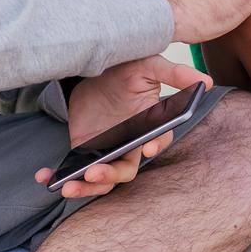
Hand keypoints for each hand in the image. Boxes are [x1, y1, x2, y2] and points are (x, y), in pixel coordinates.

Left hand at [33, 55, 211, 198]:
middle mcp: (130, 145)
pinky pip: (74, 172)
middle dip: (110, 175)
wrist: (94, 69)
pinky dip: (58, 178)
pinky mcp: (84, 152)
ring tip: (65, 186)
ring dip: (84, 187)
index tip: (147, 148)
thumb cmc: (127, 67)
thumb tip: (206, 80)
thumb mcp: (148, 64)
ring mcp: (106, 152)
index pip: (158, 142)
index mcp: (150, 127)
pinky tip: (44, 177)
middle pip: (125, 171)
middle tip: (93, 172)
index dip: (155, 147)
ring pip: (100, 180)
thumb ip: (174, 73)